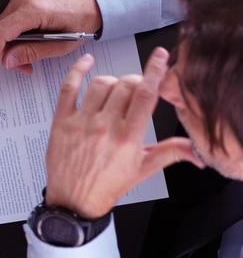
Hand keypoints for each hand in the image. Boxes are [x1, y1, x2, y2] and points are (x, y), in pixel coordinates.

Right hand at [0, 0, 102, 74]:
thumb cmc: (86, 17)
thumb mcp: (63, 44)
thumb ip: (33, 53)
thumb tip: (8, 60)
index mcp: (34, 9)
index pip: (0, 33)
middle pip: (0, 29)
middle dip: (5, 52)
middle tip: (22, 66)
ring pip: (3, 23)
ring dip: (11, 41)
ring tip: (29, 53)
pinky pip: (11, 14)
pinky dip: (15, 29)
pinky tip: (29, 38)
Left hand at [44, 47, 201, 218]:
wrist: (74, 200)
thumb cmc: (107, 185)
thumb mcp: (143, 169)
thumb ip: (170, 153)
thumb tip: (196, 149)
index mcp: (128, 137)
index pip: (145, 96)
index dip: (154, 72)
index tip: (160, 57)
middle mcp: (105, 127)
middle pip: (125, 86)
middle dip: (135, 81)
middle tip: (136, 89)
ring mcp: (81, 122)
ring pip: (101, 84)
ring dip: (113, 81)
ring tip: (116, 90)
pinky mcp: (61, 122)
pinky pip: (68, 88)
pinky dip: (77, 71)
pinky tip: (86, 62)